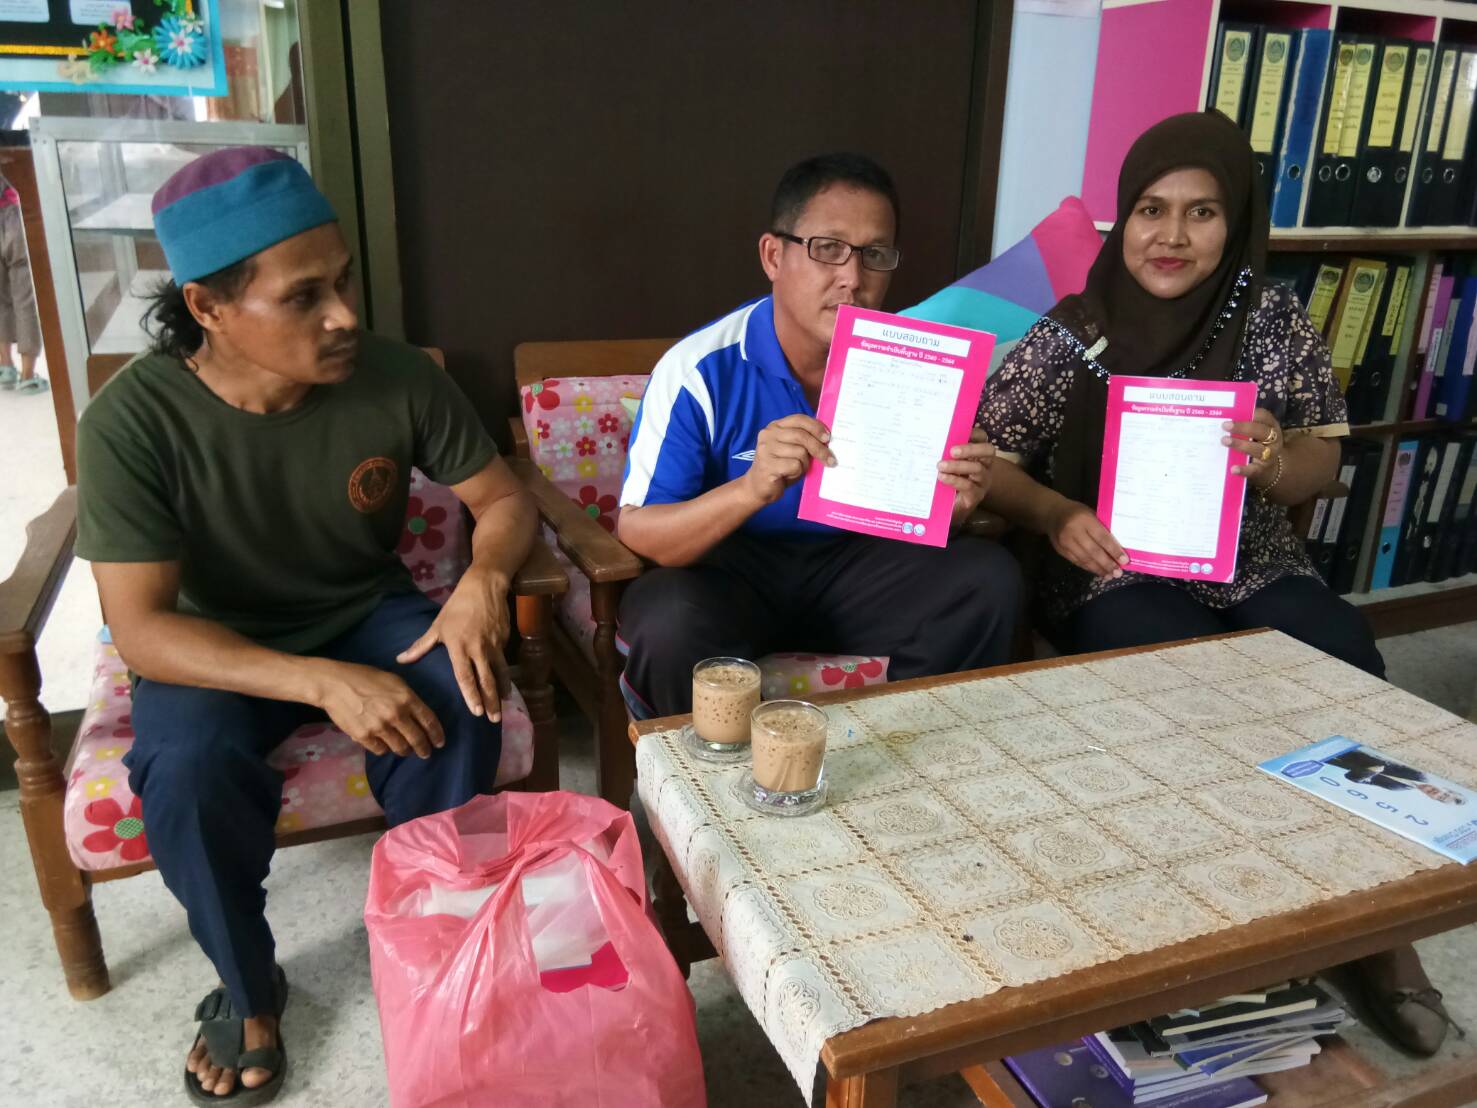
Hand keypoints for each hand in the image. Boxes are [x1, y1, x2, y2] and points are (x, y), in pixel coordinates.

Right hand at [314, 660, 442, 758]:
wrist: (334, 684)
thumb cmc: (364, 677)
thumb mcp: (393, 681)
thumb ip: (407, 697)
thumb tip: (417, 714)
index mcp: (406, 698)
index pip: (429, 721)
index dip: (437, 735)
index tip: (439, 742)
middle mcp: (396, 714)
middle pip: (417, 739)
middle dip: (424, 749)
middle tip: (426, 753)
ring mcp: (380, 727)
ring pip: (400, 747)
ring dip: (405, 750)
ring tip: (405, 750)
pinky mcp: (364, 736)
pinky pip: (381, 750)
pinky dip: (384, 748)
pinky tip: (384, 745)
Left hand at [397, 568, 511, 720]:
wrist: (485, 587)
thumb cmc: (457, 607)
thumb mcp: (437, 625)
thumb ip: (421, 646)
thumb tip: (400, 659)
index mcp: (459, 646)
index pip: (465, 676)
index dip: (470, 694)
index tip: (475, 712)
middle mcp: (478, 649)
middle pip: (485, 680)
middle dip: (490, 701)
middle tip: (493, 719)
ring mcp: (493, 645)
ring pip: (499, 674)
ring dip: (501, 693)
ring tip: (502, 708)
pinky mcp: (504, 641)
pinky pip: (504, 663)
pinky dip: (506, 678)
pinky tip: (507, 689)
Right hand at [742, 414, 834, 505]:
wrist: (758, 487)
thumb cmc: (780, 467)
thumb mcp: (792, 449)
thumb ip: (804, 441)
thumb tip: (827, 440)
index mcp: (775, 426)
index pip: (799, 419)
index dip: (816, 427)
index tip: (828, 437)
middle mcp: (768, 434)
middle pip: (802, 436)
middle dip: (819, 448)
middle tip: (830, 460)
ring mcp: (766, 449)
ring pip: (800, 452)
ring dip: (805, 464)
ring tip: (797, 470)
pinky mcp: (767, 465)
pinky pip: (795, 465)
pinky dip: (797, 473)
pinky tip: (788, 475)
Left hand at [940, 428, 995, 525]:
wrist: (947, 509)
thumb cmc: (946, 481)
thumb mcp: (945, 463)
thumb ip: (943, 451)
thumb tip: (931, 436)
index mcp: (977, 454)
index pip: (982, 437)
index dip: (974, 432)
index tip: (958, 431)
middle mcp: (984, 465)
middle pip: (988, 451)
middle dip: (971, 448)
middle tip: (952, 451)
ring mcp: (982, 481)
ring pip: (978, 468)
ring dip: (957, 466)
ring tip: (940, 466)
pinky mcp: (976, 495)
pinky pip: (969, 486)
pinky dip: (954, 480)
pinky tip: (942, 477)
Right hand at [1048, 499, 1128, 578]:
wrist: (1052, 514)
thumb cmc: (1077, 513)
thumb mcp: (1091, 514)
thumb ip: (1102, 527)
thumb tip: (1118, 547)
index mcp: (1084, 519)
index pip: (1102, 537)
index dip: (1113, 550)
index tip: (1124, 561)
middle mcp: (1073, 531)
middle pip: (1093, 551)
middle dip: (1107, 564)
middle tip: (1118, 573)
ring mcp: (1065, 542)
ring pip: (1084, 559)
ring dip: (1098, 569)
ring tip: (1109, 575)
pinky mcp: (1060, 550)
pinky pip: (1076, 561)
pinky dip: (1088, 567)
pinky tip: (1097, 571)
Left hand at [1223, 407, 1283, 486]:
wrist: (1267, 468)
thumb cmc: (1256, 443)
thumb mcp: (1254, 432)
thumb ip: (1243, 424)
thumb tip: (1223, 416)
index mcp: (1270, 426)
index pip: (1264, 416)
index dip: (1252, 414)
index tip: (1236, 413)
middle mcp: (1273, 440)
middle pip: (1261, 431)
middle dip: (1243, 428)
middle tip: (1225, 426)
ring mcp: (1269, 455)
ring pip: (1258, 449)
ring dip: (1240, 445)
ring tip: (1224, 441)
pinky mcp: (1262, 470)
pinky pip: (1253, 470)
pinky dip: (1243, 469)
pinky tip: (1233, 468)